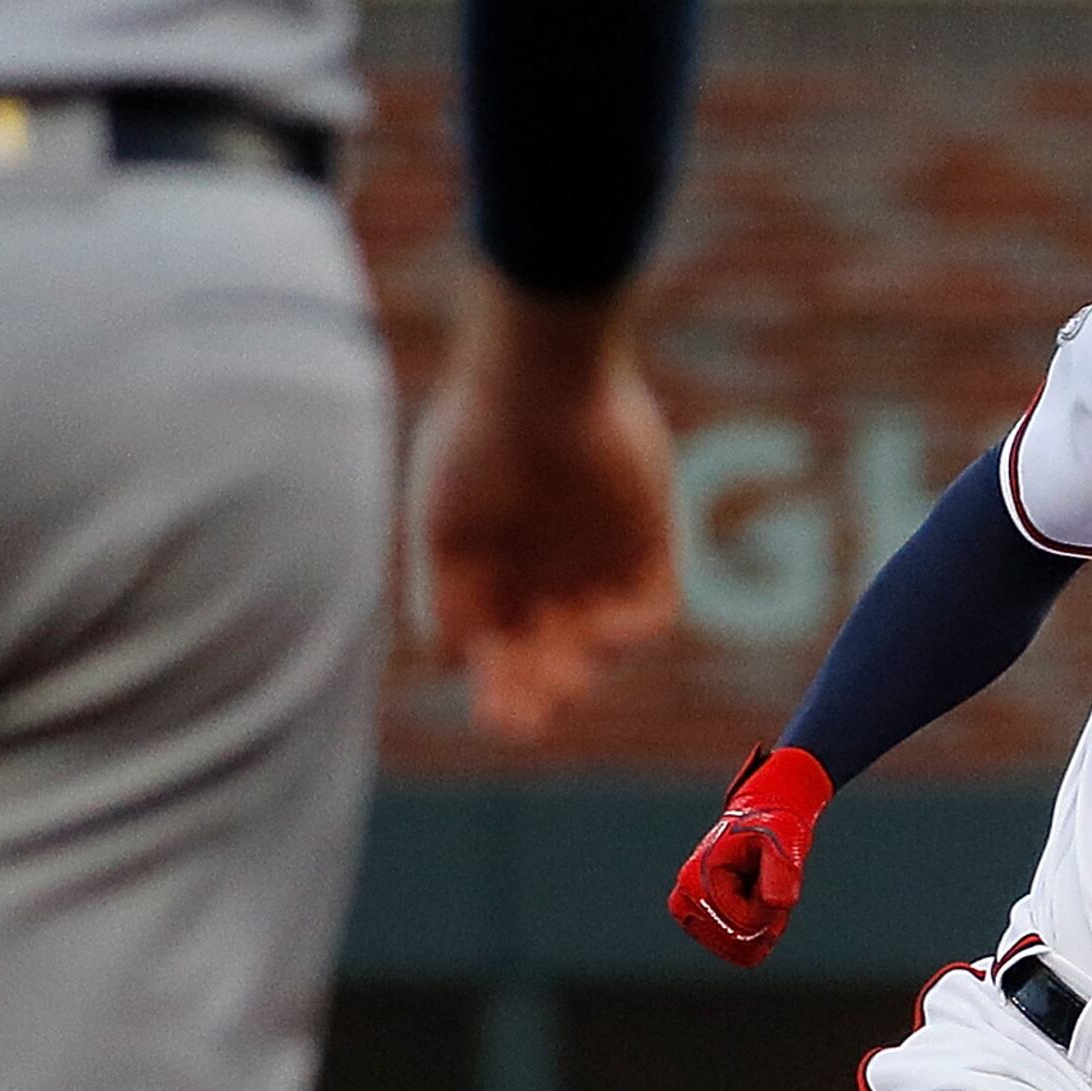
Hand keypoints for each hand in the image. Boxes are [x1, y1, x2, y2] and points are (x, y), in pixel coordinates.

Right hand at [411, 271, 680, 742]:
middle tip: (523, 720)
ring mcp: (601, 554)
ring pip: (595, 642)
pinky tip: (596, 630)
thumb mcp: (440, 529)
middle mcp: (548, 566)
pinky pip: (652, 608)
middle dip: (534, 694)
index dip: (500, 690)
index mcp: (495, 567)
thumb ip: (444, 602)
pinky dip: (629, 631)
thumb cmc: (473, 444)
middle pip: (548, 655)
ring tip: (558, 680)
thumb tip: (456, 663)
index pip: (503, 650)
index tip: (495, 717)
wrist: (534, 370)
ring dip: (576, 672)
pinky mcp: (648, 538)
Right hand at [667, 745, 835, 967]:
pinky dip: (757, 934)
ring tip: (760, 891)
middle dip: (766, 918)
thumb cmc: (771, 829)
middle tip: (766, 884)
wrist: (759, 824)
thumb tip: (779, 904)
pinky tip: (754, 903)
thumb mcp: (782, 843)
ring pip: (743, 952)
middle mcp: (683, 905)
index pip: (746, 924)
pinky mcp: (699, 928)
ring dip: (763, 925)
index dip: (770, 904)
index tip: (767, 872)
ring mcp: (689, 919)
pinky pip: (740, 953)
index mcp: (694, 882)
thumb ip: (781, 872)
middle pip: (742, 944)